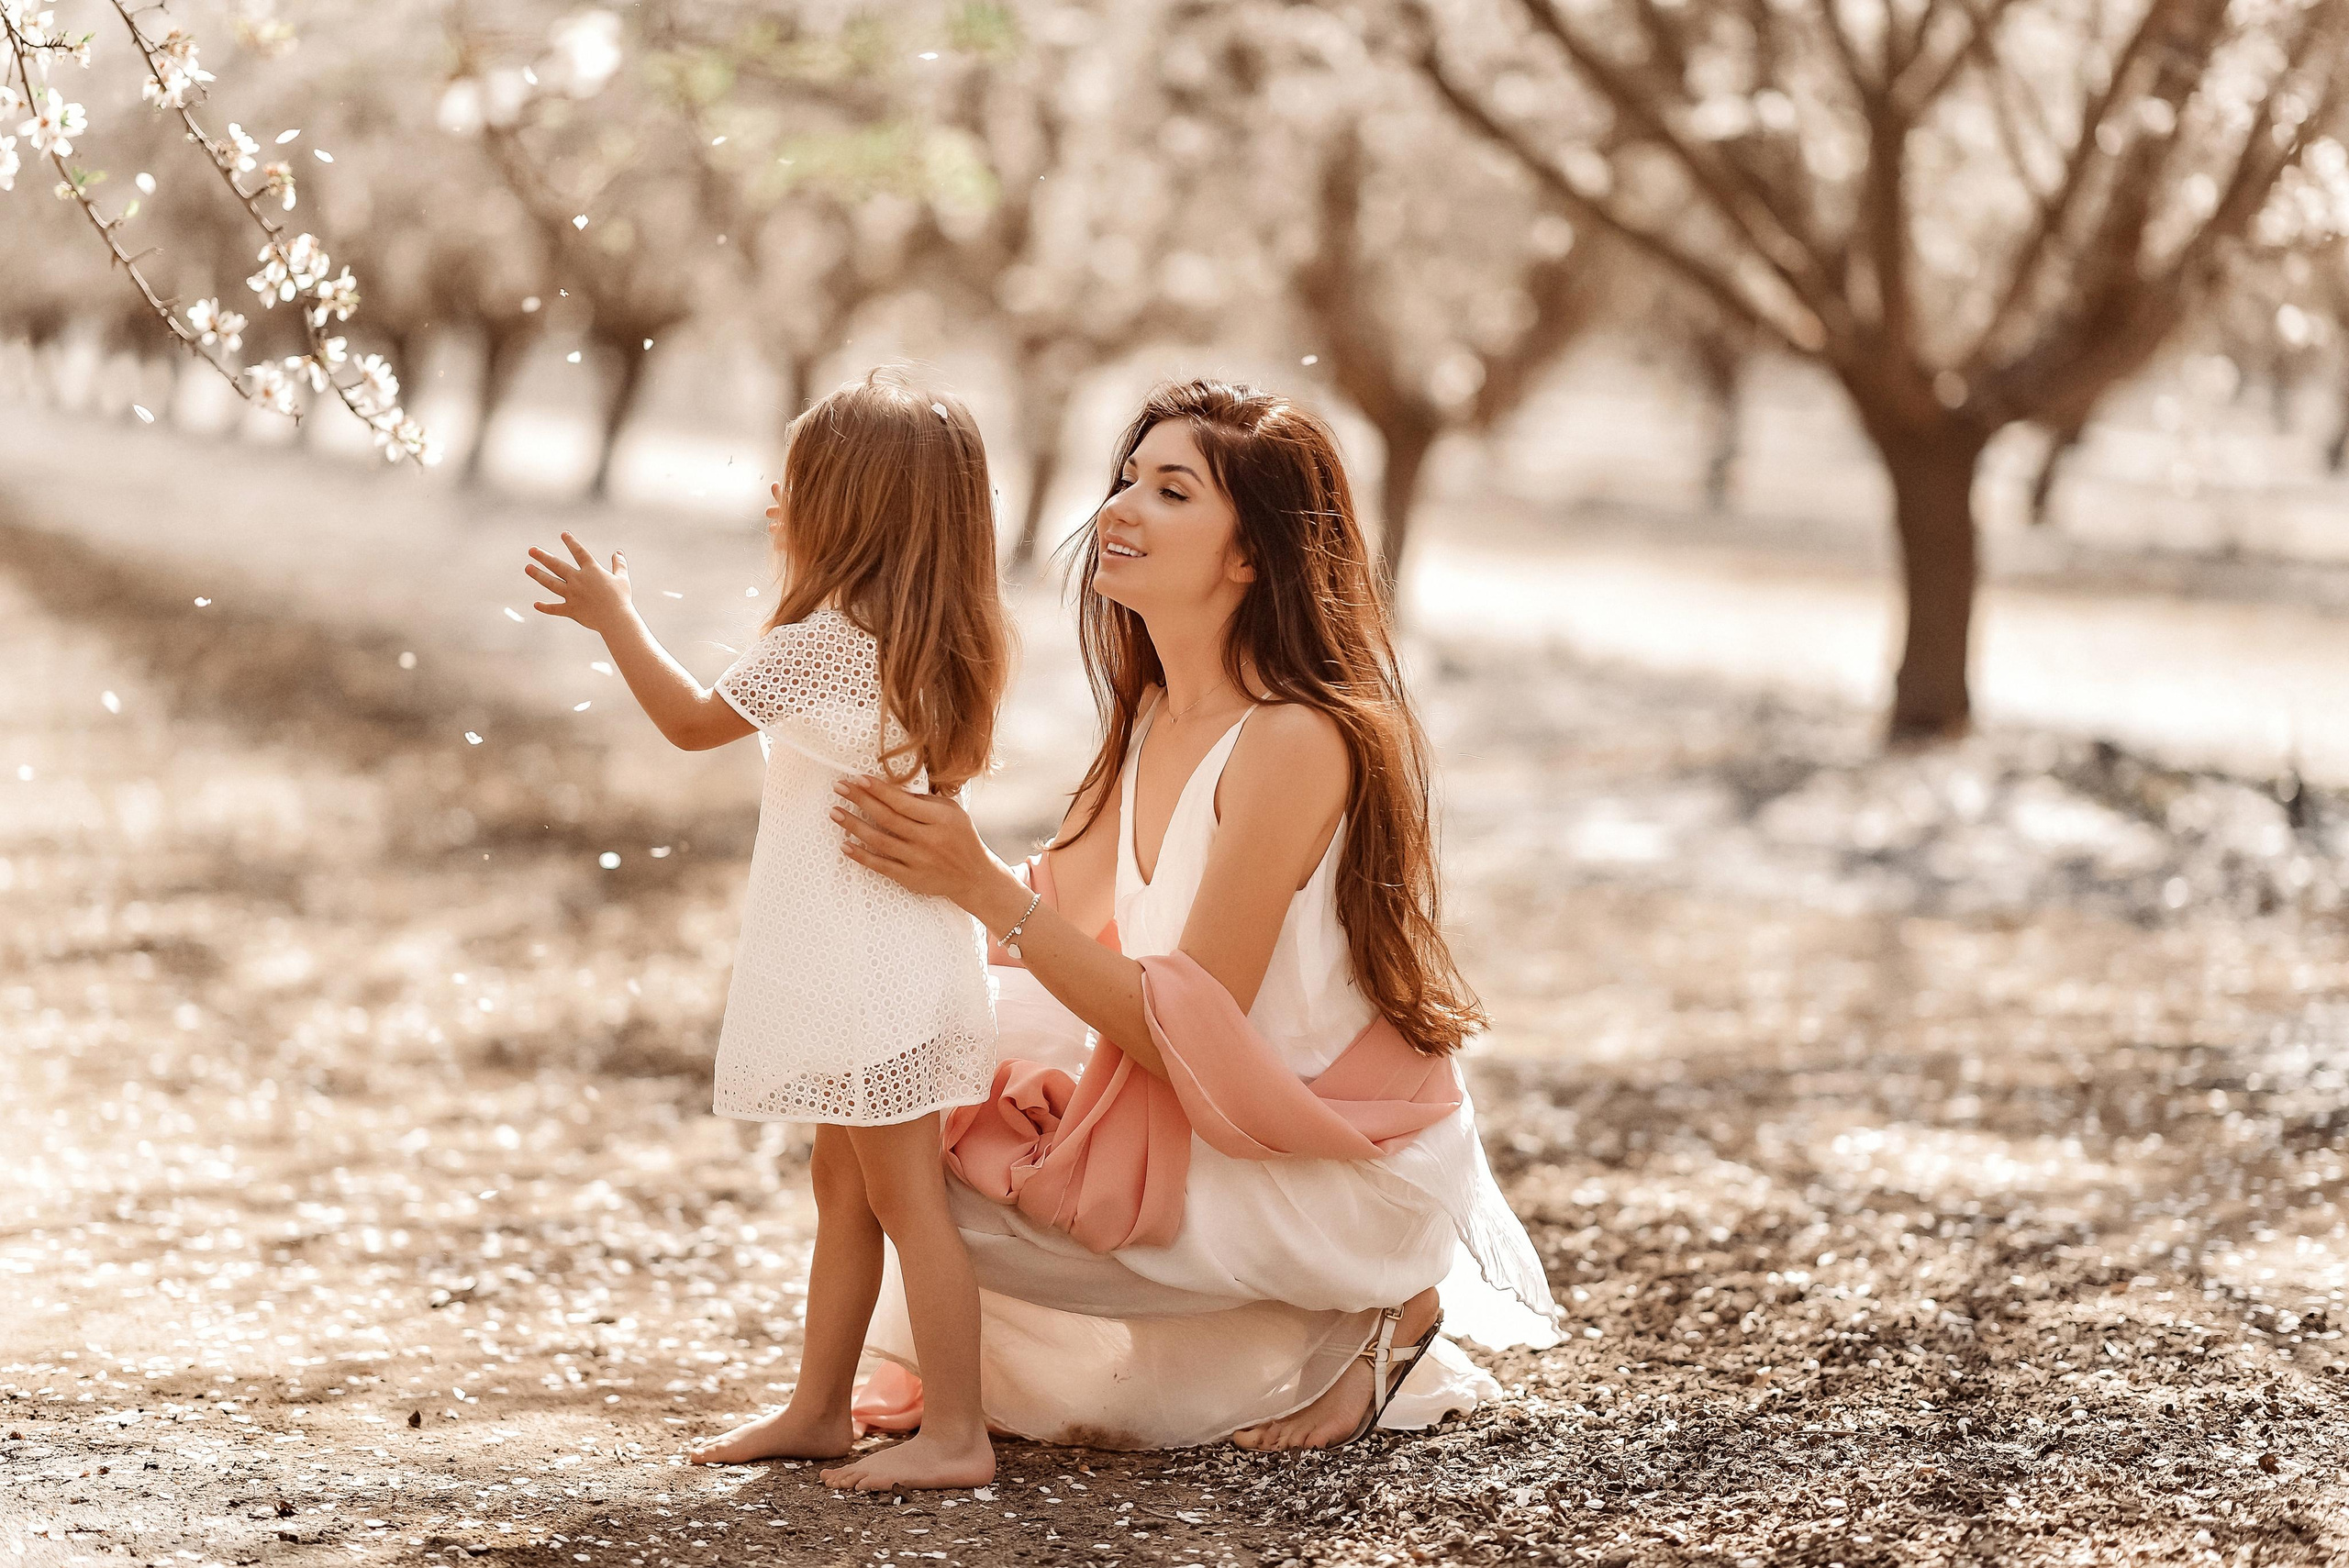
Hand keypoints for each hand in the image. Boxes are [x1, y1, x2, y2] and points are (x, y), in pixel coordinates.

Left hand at [525, 532, 633, 632]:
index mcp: (591, 570)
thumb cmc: (621, 598)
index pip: (579, 552)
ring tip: (527, 568)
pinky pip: (555, 608)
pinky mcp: (571, 609)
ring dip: (538, 575)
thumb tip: (618, 553)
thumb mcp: (622, 578)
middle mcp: (578, 580)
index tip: (563, 534)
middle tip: (532, 550)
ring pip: (551, 583)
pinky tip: (536, 604)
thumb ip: (619, 564)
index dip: (571, 542)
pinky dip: (546, 607)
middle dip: (543, 557)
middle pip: (557, 566)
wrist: (616, 619)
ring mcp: (572, 595)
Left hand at [832, 775, 1011, 917]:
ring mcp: (919, 861)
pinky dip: (862, 856)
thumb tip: (890, 789)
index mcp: (941, 819)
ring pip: (880, 841)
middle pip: (887, 818)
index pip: (903, 801)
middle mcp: (929, 840)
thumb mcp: (951, 812)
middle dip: (860, 800)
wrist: (973, 876)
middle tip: (839, 787)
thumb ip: (924, 802)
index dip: (878, 789)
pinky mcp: (911, 879)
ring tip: (835, 812)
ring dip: (854, 825)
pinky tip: (845, 845)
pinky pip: (881, 866)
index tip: (857, 778)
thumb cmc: (960, 837)